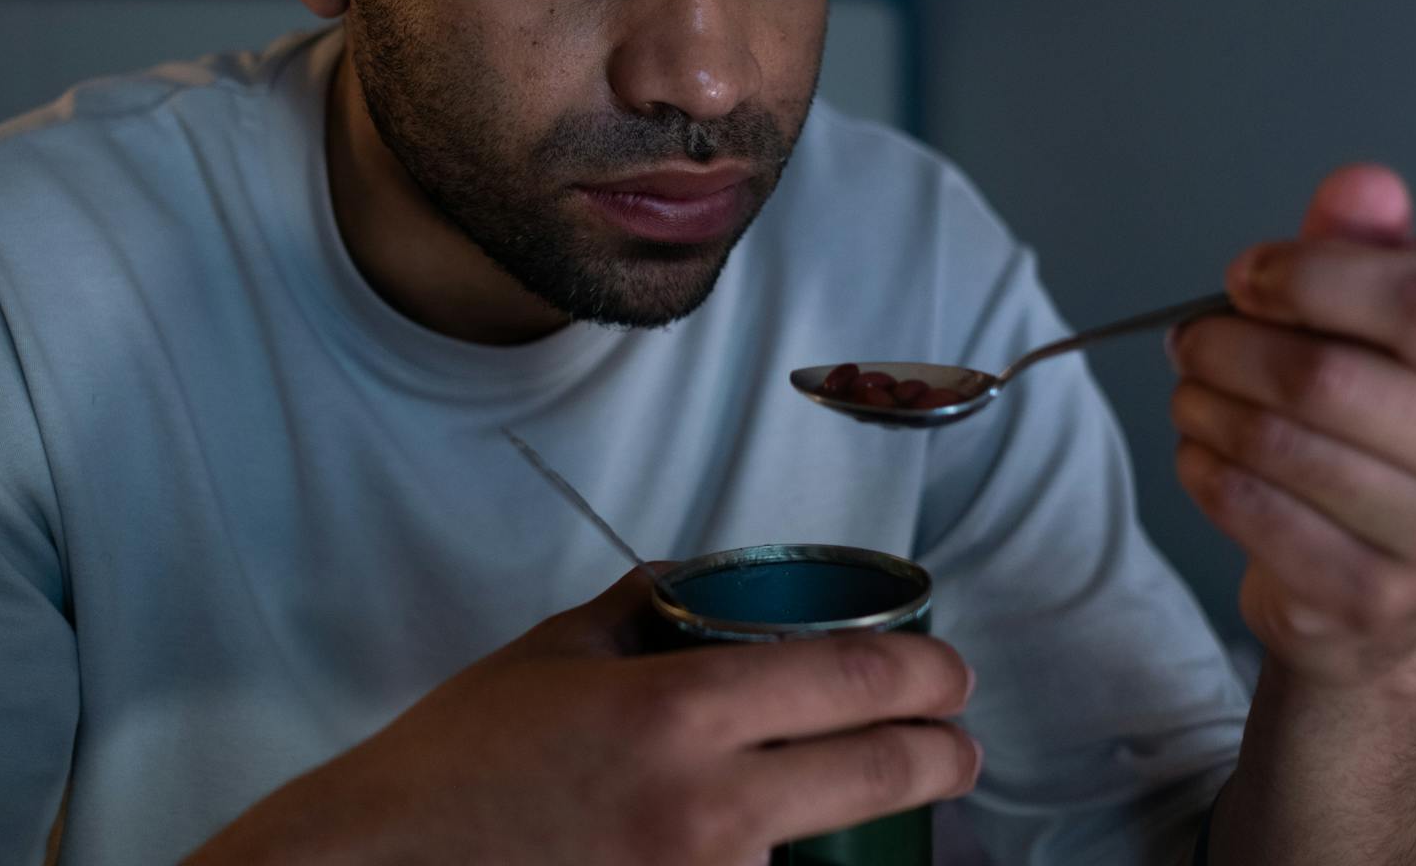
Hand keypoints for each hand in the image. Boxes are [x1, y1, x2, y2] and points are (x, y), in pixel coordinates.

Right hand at [186, 567, 979, 865]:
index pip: (851, 677)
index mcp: (680, 710)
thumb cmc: (458, 759)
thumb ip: (640, 608)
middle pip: (879, 773)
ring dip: (864, 828)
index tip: (952, 674)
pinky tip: (792, 852)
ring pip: (831, 854)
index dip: (926, 671)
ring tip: (873, 799)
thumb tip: (699, 577)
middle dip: (942, 756)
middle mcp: (709, 807)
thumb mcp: (553, 654)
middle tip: (957, 746)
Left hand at [1166, 165, 1415, 689]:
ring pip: (1281, 448)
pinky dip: (1204, 470)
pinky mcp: (1373, 600)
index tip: (1249, 276)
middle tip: (1191, 338)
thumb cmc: (1376, 434)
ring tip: (1193, 392)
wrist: (1374, 595)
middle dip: (1233, 348)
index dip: (1316, 276)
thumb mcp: (1378, 332)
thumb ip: (1366, 251)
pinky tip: (1202, 451)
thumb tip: (1362, 183)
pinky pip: (1252, 514)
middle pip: (1332, 380)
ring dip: (1207, 407)